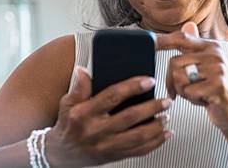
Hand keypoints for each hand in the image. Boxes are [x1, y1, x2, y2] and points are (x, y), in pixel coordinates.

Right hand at [45, 68, 172, 167]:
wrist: (61, 154)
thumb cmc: (67, 125)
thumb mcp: (67, 104)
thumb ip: (79, 87)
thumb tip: (83, 70)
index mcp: (85, 114)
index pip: (111, 97)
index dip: (132, 87)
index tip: (149, 81)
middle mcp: (96, 130)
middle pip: (129, 118)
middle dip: (151, 107)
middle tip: (165, 100)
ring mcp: (106, 145)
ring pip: (137, 137)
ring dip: (156, 126)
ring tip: (167, 116)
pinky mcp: (114, 156)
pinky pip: (138, 151)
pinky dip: (155, 143)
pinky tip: (165, 134)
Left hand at [157, 22, 227, 132]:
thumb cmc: (216, 92)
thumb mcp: (205, 67)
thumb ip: (194, 48)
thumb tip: (188, 25)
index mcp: (211, 47)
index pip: (182, 38)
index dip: (163, 40)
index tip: (150, 42)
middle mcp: (215, 54)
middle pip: (174, 62)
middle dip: (173, 81)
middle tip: (183, 91)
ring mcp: (217, 68)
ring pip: (179, 77)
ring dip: (183, 91)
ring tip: (198, 94)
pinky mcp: (217, 84)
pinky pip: (188, 91)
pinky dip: (193, 100)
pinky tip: (205, 100)